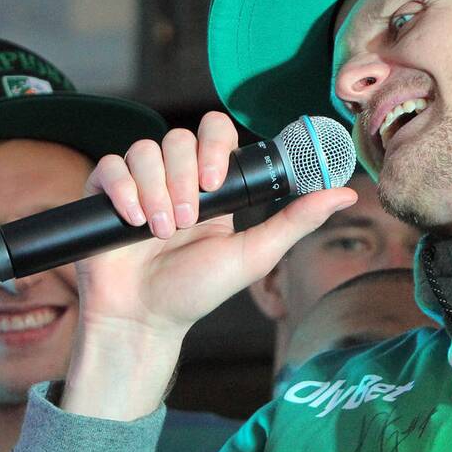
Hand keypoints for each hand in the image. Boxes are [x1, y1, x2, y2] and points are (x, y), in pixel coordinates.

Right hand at [62, 111, 355, 418]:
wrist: (144, 319)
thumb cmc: (197, 291)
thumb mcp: (254, 255)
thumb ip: (296, 221)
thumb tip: (347, 194)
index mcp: (213, 185)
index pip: (215, 131)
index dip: (215, 146)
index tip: (216, 183)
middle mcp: (175, 177)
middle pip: (178, 138)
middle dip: (185, 178)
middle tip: (187, 221)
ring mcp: (138, 183)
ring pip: (145, 150)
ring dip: (155, 190)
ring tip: (161, 232)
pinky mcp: (103, 193)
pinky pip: (110, 165)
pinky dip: (122, 189)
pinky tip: (132, 219)